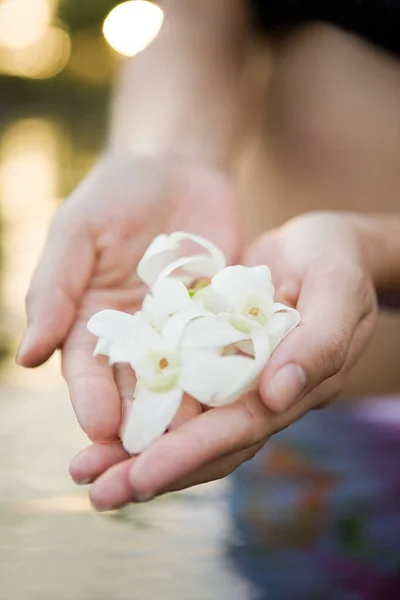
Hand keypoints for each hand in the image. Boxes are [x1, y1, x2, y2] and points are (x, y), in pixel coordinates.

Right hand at [18, 155, 239, 442]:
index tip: (99, 428)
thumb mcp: (77, 232)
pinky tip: (244, 396)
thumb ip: (53, 290)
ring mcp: (182, 334)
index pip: (87, 373)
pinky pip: (226, 352)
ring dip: (189, 413)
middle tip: (149, 461)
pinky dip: (232, 375)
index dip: (91, 400)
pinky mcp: (222, 321)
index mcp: (92, 325)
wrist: (177, 167)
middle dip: (139, 426)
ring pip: (184, 382)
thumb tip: (30, 357)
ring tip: (200, 441)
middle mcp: (136, 339)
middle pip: (135, 391)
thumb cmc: (116, 194)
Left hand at [69, 212, 377, 509]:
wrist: (321, 246)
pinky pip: (174, 385)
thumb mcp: (337, 288)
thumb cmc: (337, 261)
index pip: (240, 429)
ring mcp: (233, 377)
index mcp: (294, 387)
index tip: (141, 476)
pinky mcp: (211, 353)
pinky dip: (141, 404)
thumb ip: (319, 341)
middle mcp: (259, 394)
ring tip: (86, 468)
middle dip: (151, 468)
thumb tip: (277, 397)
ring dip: (136, 447)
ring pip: (184, 422)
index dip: (192, 453)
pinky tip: (103, 418)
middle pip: (204, 441)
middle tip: (98, 492)